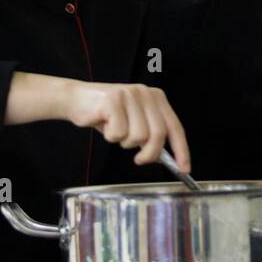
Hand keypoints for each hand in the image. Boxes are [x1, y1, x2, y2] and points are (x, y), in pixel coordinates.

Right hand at [63, 82, 189, 169]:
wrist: (77, 99)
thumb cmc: (107, 115)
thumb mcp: (134, 122)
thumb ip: (151, 134)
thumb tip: (166, 157)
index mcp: (156, 98)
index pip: (175, 127)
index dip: (181, 150)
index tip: (184, 169)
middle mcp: (146, 93)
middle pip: (158, 134)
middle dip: (150, 154)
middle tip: (139, 160)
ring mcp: (129, 95)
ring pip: (138, 136)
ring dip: (124, 142)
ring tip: (116, 130)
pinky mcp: (113, 100)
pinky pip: (118, 133)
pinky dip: (111, 136)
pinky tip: (105, 124)